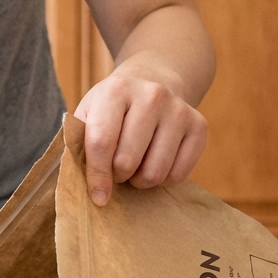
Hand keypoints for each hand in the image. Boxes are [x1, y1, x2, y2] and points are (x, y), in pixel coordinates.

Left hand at [74, 70, 206, 205]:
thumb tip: (80, 184)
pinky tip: (154, 163)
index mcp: (116, 90)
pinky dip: (163, 179)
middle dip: (117, 176)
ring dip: (140, 180)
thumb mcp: (88, 114)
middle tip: (115, 170)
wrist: (153, 81)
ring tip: (134, 167)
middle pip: (128, 161)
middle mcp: (152, 95)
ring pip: (155, 172)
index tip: (97, 196)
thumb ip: (78, 143)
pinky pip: (179, 174)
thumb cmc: (112, 108)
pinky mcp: (199, 125)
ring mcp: (179, 109)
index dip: (96, 175)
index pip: (102, 142)